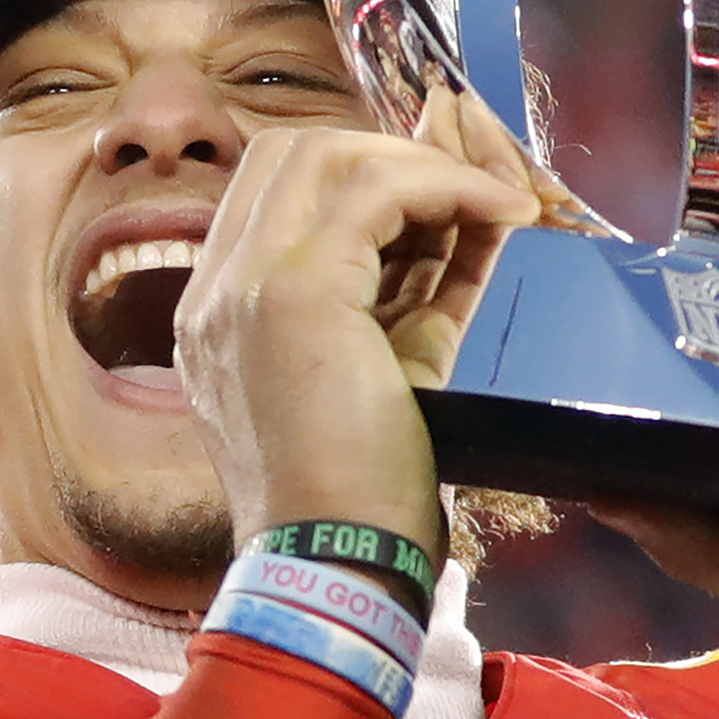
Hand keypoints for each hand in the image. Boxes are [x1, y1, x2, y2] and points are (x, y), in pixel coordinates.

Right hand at [175, 89, 538, 552]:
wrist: (335, 565)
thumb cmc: (364, 496)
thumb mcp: (393, 369)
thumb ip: (414, 290)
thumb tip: (472, 213)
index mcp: (223, 315)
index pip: (283, 195)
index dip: (372, 179)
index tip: (448, 203)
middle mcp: (214, 291)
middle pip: (294, 153)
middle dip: (394, 153)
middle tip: (473, 188)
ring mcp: (238, 286)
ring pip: (327, 152)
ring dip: (424, 164)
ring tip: (494, 201)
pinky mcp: (287, 294)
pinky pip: (377, 191)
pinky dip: (451, 187)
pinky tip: (504, 214)